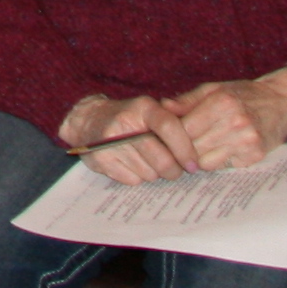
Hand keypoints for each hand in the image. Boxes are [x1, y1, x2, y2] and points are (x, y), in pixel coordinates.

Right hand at [56, 93, 188, 185]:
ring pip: (149, 173)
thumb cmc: (130, 119)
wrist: (89, 120)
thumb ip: (174, 124)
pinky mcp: (100, 159)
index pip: (169, 126)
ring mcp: (111, 142)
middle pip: (161, 158)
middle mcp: (125, 122)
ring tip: (146, 161)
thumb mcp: (150, 112)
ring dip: (153, 173)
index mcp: (143, 107)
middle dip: (173, 170)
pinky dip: (137, 177)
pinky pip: (132, 180)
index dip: (185, 148)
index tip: (193, 165)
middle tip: (174, 169)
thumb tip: (198, 151)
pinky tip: (131, 164)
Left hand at [159, 69, 286, 171]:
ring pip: (206, 162)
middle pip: (193, 148)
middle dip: (182, 149)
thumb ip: (188, 100)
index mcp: (221, 103)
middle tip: (177, 146)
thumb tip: (163, 107)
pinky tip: (220, 149)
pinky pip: (223, 167)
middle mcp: (235, 122)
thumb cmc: (245, 94)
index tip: (164, 137)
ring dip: (199, 157)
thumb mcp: (215, 89)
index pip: (184, 129)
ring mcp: (246, 141)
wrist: (283, 102)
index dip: (171, 136)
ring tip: (201, 146)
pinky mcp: (255, 156)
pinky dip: (218, 160)